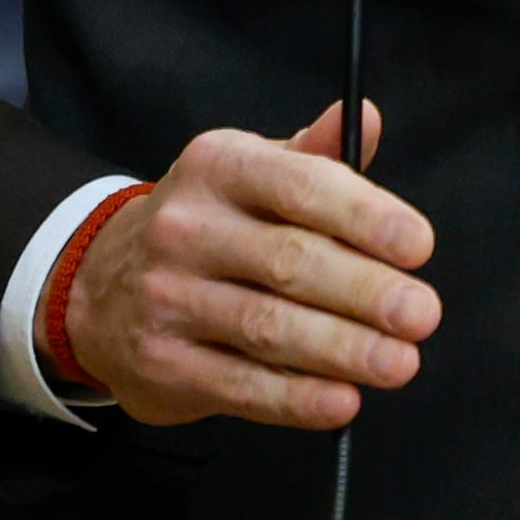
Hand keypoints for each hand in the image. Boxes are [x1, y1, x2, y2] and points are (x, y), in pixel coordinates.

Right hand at [60, 103, 437, 430]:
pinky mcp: (160, 363)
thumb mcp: (254, 173)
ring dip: (344, 350)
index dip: (367, 218)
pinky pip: (240, 384)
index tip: (419, 246)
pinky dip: (297, 398)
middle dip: (366, 292)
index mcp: (219, 167)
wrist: (99, 285)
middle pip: (291, 262)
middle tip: (421, 314)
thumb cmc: (209, 226)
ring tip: (399, 362)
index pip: (302, 187)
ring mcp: (165, 297)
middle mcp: (184, 228)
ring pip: (268, 328)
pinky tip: (343, 401)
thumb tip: (365, 117)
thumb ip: (317, 155)